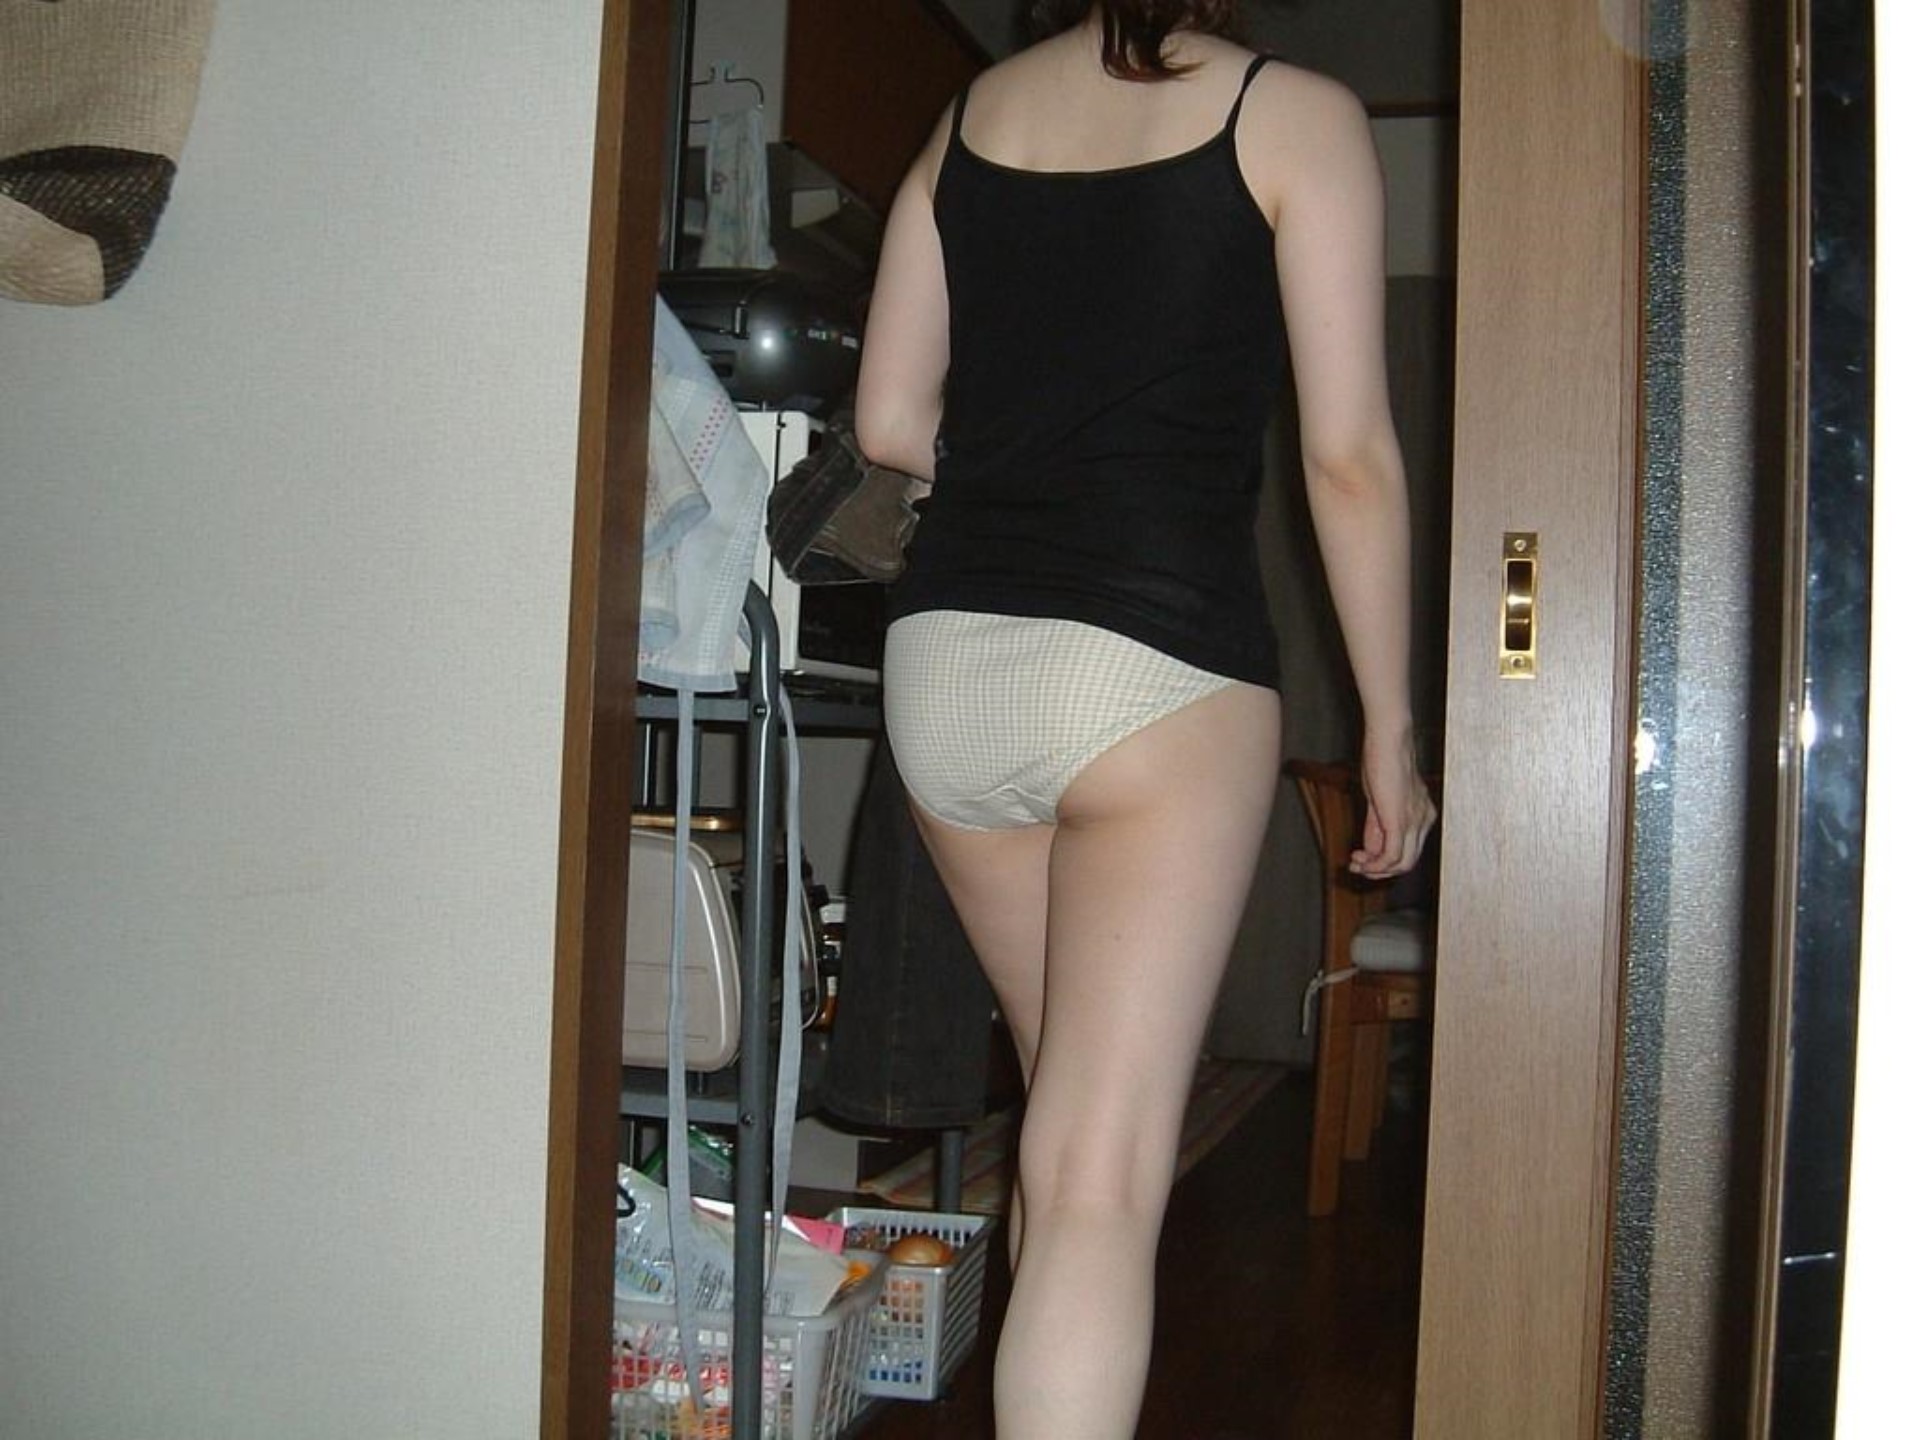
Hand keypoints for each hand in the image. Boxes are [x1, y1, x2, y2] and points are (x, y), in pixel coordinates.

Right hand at [1349, 729, 1435, 878]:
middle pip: (1407, 862)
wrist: (1389, 739)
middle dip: (1380, 871)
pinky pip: (1392, 855)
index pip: (1409, 850)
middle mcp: (1425, 820)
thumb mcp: (1379, 799)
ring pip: (1402, 864)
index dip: (1384, 860)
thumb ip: (1377, 825)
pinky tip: (1360, 860)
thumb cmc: (1383, 760)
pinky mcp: (1401, 822)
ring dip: (1376, 870)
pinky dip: (1375, 864)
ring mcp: (1415, 822)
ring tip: (1355, 864)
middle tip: (1356, 867)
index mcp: (1423, 814)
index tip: (1361, 857)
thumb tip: (1370, 849)